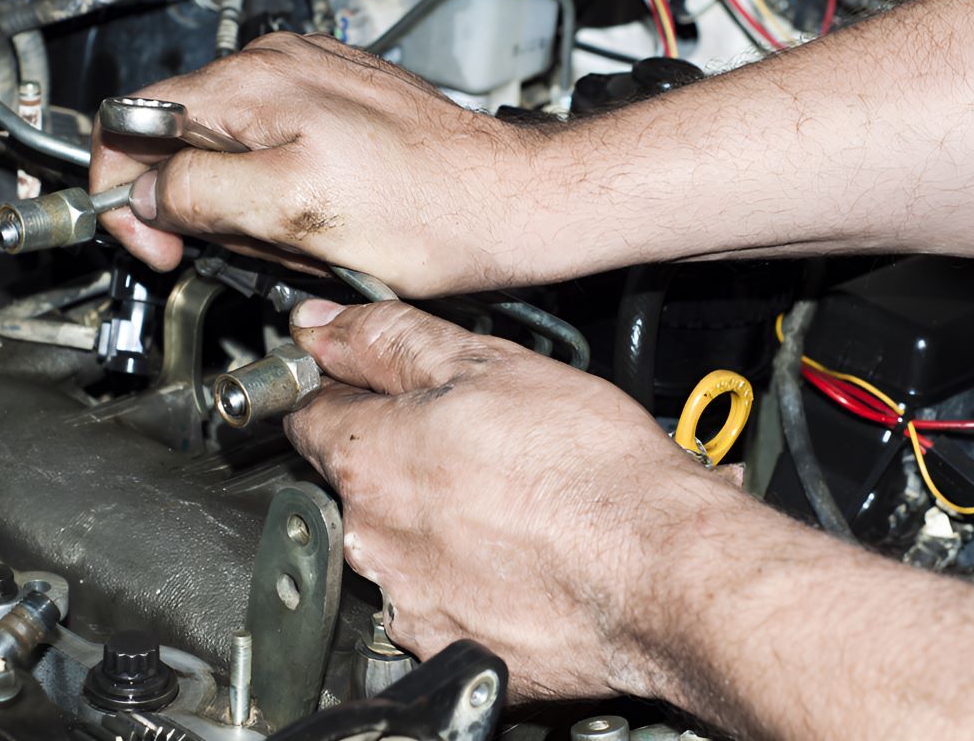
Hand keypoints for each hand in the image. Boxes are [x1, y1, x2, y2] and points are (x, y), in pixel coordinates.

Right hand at [90, 32, 562, 296]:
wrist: (507, 204)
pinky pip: (278, 158)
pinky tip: (325, 225)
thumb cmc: (425, 210)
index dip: (126, 192)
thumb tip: (146, 194)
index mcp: (252, 84)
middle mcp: (277, 69)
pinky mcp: (339, 111)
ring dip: (249, 213)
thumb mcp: (292, 211)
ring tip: (306, 239)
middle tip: (256, 249)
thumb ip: (201, 193)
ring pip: (232, 159)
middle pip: (183, 144)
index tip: (154, 245)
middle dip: (204, 209)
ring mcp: (311, 85)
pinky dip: (284, 199)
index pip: (135, 122)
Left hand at [283, 298, 741, 700]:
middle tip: (475, 445)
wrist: (662, 570)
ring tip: (509, 504)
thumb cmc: (589, 468)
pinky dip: (464, 581)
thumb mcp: (486, 365)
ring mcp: (406, 600)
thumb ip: (386, 341)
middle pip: (357, 482)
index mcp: (369, 457)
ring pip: (398, 544)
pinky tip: (516, 558)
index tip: (375, 390)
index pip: (312, 413)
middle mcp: (371, 537)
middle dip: (402, 459)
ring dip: (434, 523)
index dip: (345, 392)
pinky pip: (436, 603)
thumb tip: (321, 325)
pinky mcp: (445, 647)